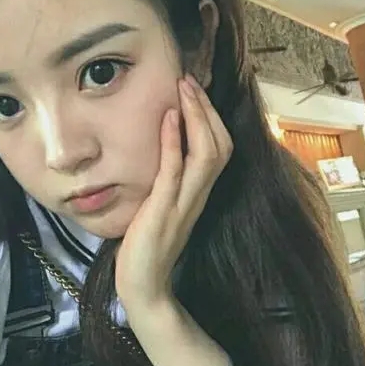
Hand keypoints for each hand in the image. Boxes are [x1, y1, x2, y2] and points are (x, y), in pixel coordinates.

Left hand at [115, 73, 232, 312]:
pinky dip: (174, 141)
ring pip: (206, 153)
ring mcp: (184, 202)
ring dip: (197, 117)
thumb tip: (163, 151)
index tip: (195, 92)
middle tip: (190, 80)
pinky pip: (174, 170)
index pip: (220, 149)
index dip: (212, 119)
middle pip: (220, 145)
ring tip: (184, 89)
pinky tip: (169, 118)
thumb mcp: (164, 206)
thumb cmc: (149, 245)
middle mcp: (198, 194)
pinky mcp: (164, 209)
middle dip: (206, 109)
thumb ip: (170, 182)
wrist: (144, 285)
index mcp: (199, 192)